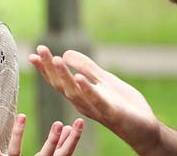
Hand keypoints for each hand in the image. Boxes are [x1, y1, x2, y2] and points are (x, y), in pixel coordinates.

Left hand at [0, 113, 83, 155]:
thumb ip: (58, 146)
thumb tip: (68, 128)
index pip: (64, 154)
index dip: (73, 140)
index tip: (78, 123)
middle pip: (45, 154)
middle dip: (53, 140)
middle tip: (59, 124)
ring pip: (15, 151)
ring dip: (18, 133)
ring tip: (22, 115)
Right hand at [29, 45, 159, 151]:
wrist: (143, 126)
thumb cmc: (122, 104)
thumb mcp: (103, 80)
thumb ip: (86, 67)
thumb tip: (65, 52)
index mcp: (80, 95)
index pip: (58, 80)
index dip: (45, 68)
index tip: (32, 54)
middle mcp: (83, 103)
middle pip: (62, 85)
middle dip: (50, 68)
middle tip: (39, 50)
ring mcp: (97, 108)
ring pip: (76, 93)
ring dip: (65, 76)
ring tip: (56, 59)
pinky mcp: (112, 112)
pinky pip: (97, 101)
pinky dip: (88, 90)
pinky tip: (79, 78)